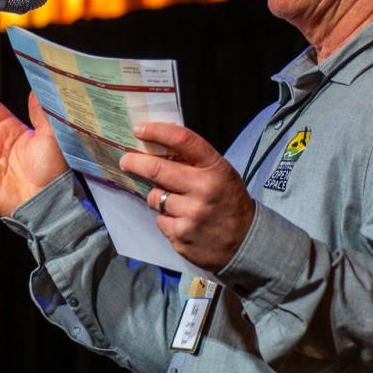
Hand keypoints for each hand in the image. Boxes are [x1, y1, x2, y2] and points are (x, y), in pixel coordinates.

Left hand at [119, 122, 255, 271]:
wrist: (247, 243)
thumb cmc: (229, 202)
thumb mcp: (221, 175)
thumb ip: (194, 162)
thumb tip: (155, 147)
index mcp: (215, 169)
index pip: (183, 140)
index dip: (157, 131)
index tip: (139, 129)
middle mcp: (203, 189)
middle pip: (156, 169)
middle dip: (134, 162)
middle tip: (125, 160)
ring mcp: (191, 214)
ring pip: (154, 197)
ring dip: (157, 197)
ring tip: (175, 202)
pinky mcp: (181, 235)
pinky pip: (160, 220)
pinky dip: (165, 219)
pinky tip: (182, 221)